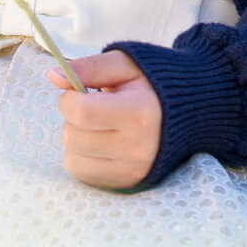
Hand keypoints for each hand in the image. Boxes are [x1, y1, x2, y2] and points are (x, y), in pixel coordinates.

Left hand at [56, 49, 161, 189]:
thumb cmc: (155, 83)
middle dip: (74, 118)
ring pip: (73, 159)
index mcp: (138, 112)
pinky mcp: (128, 182)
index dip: (68, 99)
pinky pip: (83, 175)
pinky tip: (102, 142)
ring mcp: (132, 169)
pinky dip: (84, 158)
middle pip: (73, 137)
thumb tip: (53, 76)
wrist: (193, 111)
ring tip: (100, 126)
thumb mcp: (125, 64)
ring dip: (77, 140)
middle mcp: (136, 147)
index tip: (78, 92)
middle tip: (95, 107)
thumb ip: (88, 67)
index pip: (80, 113)